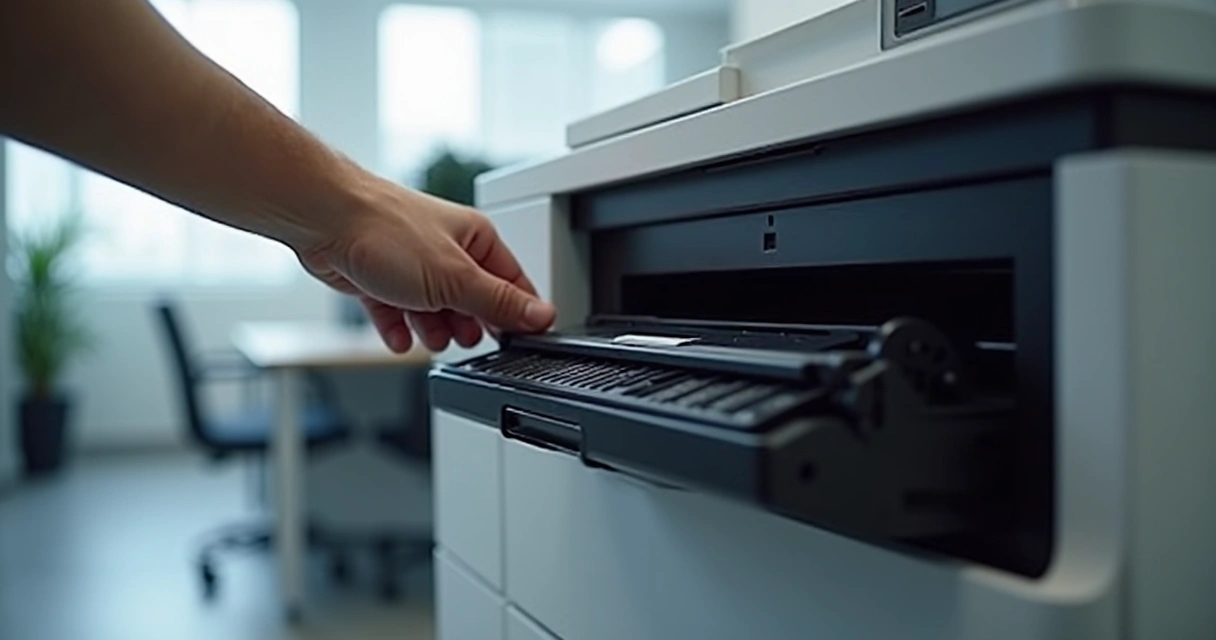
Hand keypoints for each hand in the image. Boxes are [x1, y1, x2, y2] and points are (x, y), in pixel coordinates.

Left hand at [297, 178, 555, 352]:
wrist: (323, 218)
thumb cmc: (386, 230)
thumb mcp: (456, 278)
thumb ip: (499, 302)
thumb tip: (542, 315)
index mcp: (475, 239)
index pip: (512, 283)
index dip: (517, 315)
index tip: (518, 342)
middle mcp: (445, 249)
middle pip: (471, 300)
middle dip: (467, 325)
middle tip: (463, 338)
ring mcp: (410, 264)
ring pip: (433, 309)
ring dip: (433, 329)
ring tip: (430, 338)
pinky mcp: (377, 278)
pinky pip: (395, 311)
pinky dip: (398, 328)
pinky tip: (399, 340)